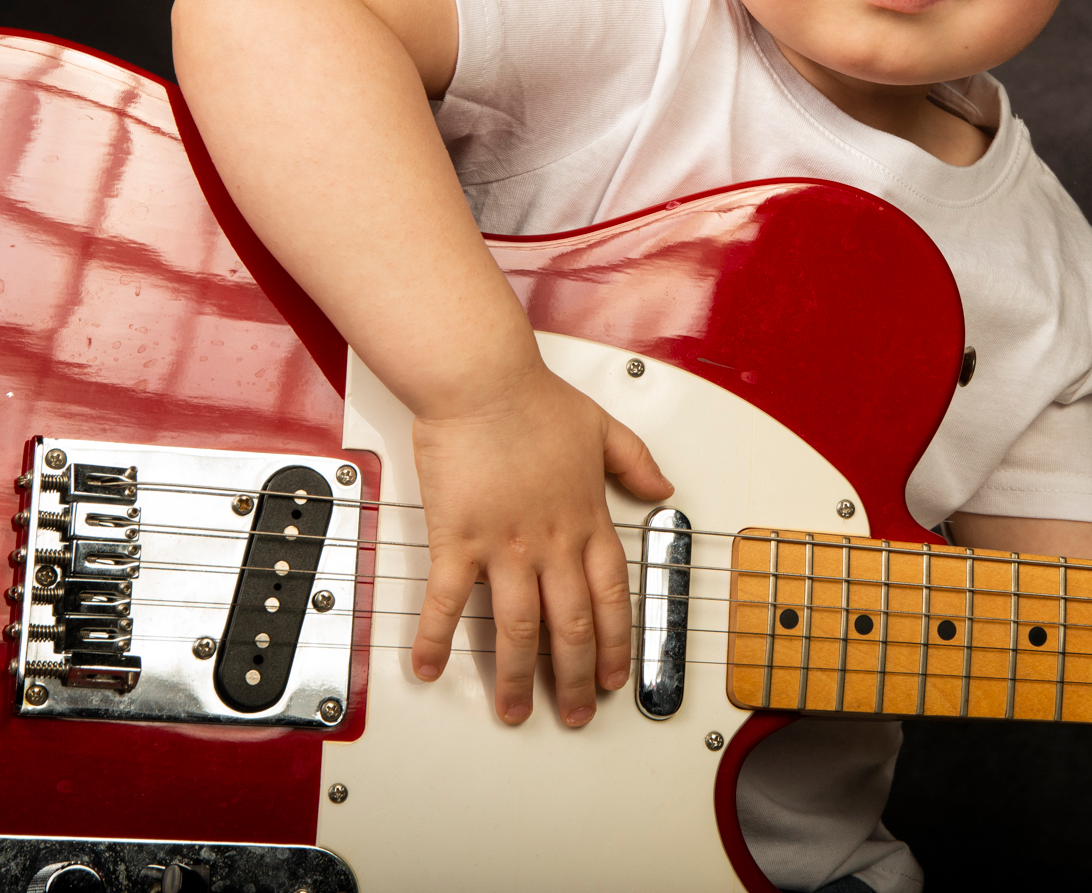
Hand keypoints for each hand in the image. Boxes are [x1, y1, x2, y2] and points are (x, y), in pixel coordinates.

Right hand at [408, 361, 672, 726]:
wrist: (482, 379)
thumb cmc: (532, 399)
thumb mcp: (602, 427)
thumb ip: (635, 463)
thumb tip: (663, 491)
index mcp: (586, 518)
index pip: (613, 596)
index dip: (617, 643)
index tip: (616, 675)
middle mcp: (551, 541)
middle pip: (571, 626)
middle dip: (575, 679)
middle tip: (575, 712)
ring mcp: (505, 545)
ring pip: (518, 629)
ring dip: (518, 677)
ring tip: (515, 710)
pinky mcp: (458, 539)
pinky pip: (445, 602)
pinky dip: (435, 639)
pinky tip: (428, 667)